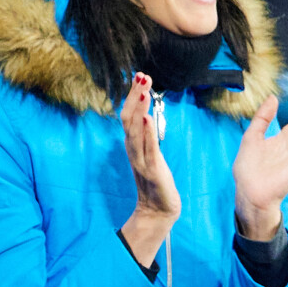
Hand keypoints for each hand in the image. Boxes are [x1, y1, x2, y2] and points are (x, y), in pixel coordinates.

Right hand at [120, 73, 180, 265]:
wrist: (159, 210)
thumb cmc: (155, 179)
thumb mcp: (149, 152)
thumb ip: (146, 134)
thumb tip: (145, 112)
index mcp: (132, 144)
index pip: (128, 115)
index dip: (131, 96)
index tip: (139, 76)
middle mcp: (133, 150)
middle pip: (128, 120)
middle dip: (134, 97)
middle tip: (141, 77)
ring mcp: (141, 160)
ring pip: (136, 132)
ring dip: (139, 111)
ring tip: (143, 92)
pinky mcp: (152, 170)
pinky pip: (148, 150)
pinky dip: (147, 134)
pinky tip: (148, 119)